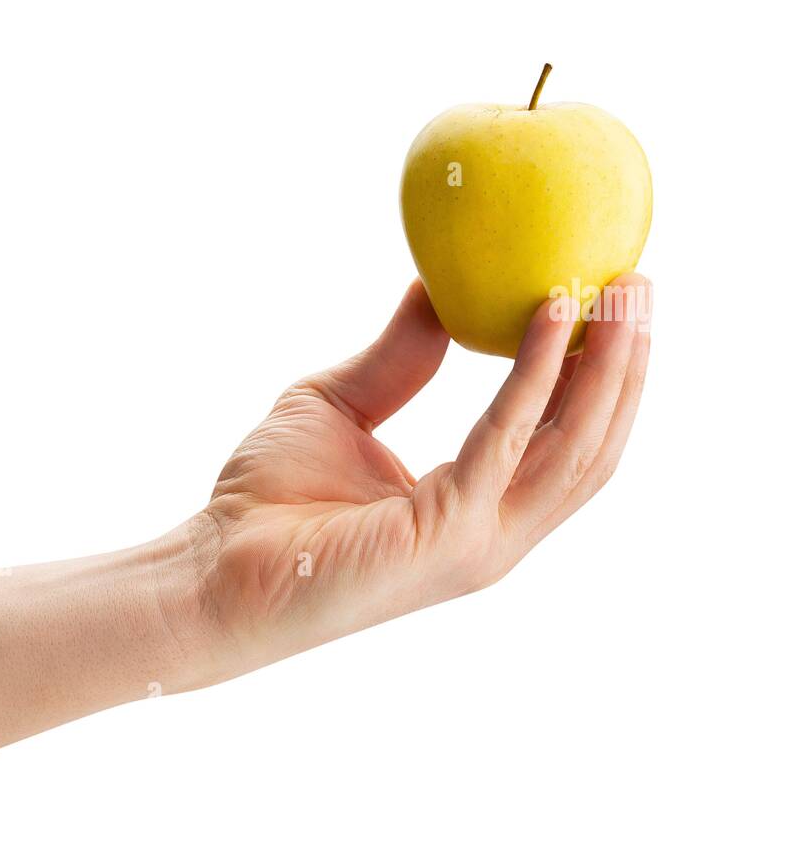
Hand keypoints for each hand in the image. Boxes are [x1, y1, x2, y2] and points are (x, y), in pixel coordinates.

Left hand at [187, 274, 650, 685]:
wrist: (212, 569)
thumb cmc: (267, 501)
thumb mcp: (341, 405)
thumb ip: (399, 358)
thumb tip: (436, 287)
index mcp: (474, 506)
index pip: (564, 440)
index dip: (600, 373)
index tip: (615, 298)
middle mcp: (492, 531)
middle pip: (591, 443)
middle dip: (625, 362)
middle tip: (640, 282)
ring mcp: (477, 541)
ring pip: (575, 447)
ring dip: (607, 362)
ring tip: (621, 288)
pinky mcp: (447, 535)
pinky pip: (508, 438)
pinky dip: (536, 373)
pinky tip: (551, 312)